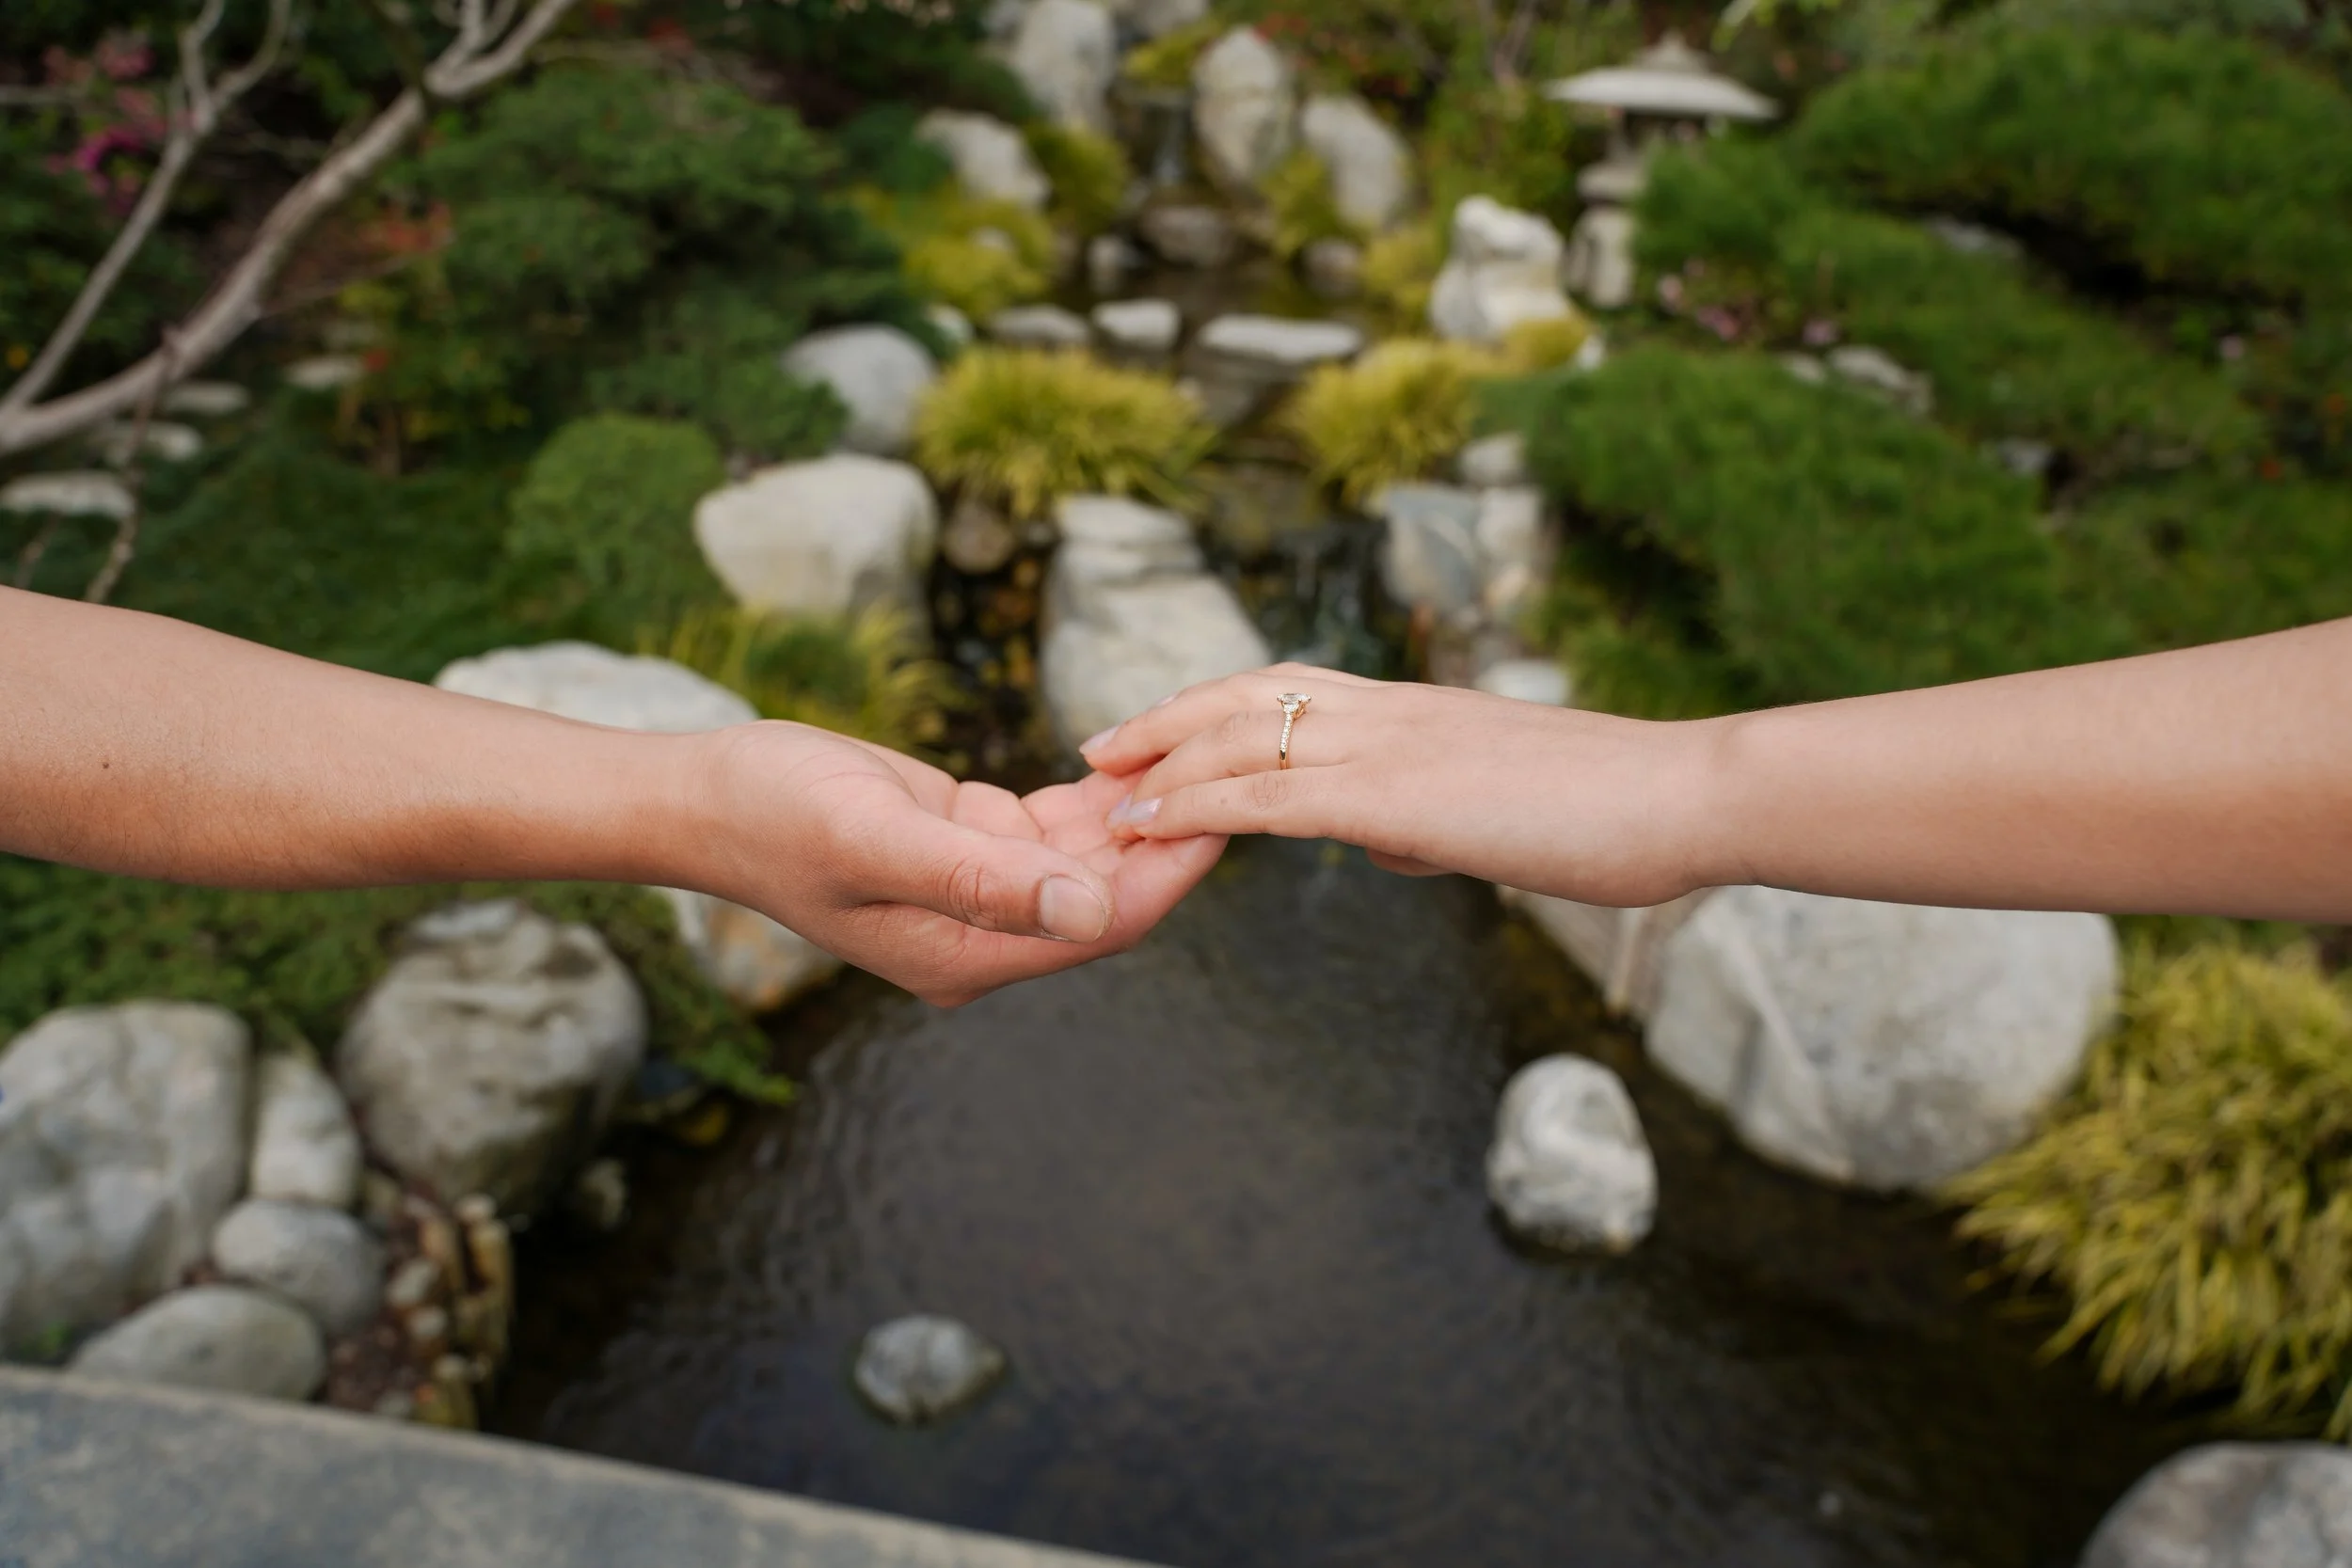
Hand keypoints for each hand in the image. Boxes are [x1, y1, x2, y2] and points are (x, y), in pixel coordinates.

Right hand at [693, 722, 1225, 1005]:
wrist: (706, 794)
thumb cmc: (774, 814)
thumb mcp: (874, 837)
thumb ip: (983, 879)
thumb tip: (1093, 912)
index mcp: (966, 955)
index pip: (1101, 923)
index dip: (1170, 870)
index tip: (1227, 809)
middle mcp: (983, 935)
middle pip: (1108, 893)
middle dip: (1168, 835)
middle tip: (1233, 765)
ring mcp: (979, 891)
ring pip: (1089, 857)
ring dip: (1139, 810)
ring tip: (1200, 750)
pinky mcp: (972, 843)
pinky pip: (1057, 827)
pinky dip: (1096, 795)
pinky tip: (1138, 754)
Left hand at [1077, 664, 1727, 907]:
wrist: (1681, 796)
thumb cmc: (1614, 813)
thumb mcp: (1500, 811)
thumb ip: (1428, 815)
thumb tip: (1378, 838)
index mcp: (1415, 710)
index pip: (1291, 690)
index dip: (1214, 707)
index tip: (1162, 730)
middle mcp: (1389, 710)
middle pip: (1245, 695)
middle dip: (1163, 721)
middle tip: (1099, 749)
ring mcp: (1388, 745)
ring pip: (1240, 737)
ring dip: (1159, 764)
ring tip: (1100, 791)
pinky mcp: (1393, 793)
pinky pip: (1268, 795)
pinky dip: (1195, 807)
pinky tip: (1151, 825)